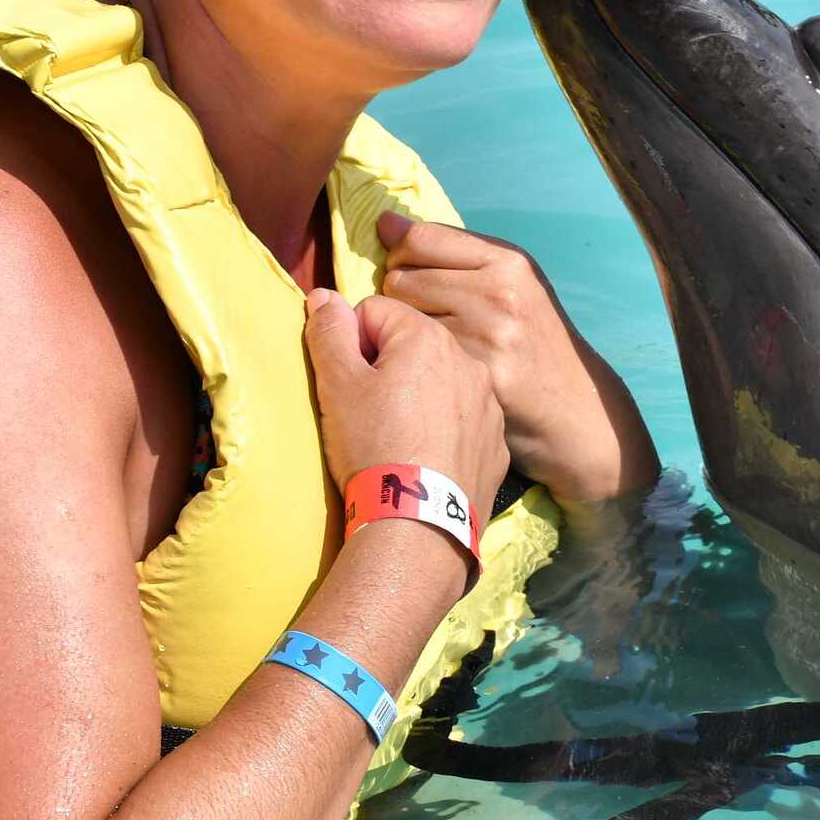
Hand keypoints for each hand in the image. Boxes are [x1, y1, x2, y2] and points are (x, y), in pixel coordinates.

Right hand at [303, 288, 507, 515]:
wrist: (418, 524)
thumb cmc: (373, 445)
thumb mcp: (337, 386)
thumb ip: (328, 333)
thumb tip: (323, 295)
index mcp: (429, 337)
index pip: (375, 311)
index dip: (351, 344)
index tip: (347, 382)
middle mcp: (468, 361)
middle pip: (411, 345)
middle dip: (386, 367)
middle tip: (368, 412)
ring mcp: (488, 403)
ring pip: (440, 381)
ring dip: (418, 396)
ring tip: (397, 437)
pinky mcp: (496, 443)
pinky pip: (463, 419)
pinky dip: (444, 430)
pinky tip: (425, 458)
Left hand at [375, 211, 658, 506]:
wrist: (573, 404)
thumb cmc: (532, 339)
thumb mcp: (510, 284)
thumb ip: (451, 253)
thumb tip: (385, 222)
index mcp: (507, 262)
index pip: (420, 238)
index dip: (398, 254)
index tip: (401, 269)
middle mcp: (500, 292)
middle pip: (402, 277)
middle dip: (397, 295)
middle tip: (415, 315)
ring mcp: (490, 334)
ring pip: (402, 316)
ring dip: (401, 329)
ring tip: (423, 341)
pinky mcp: (479, 373)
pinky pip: (415, 355)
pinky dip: (413, 361)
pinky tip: (431, 369)